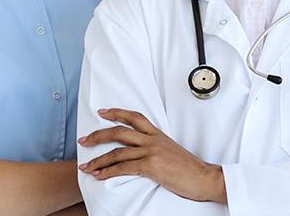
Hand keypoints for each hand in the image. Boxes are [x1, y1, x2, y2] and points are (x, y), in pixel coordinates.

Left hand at [78, 108, 226, 202]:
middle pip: (120, 131)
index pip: (135, 117)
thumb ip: (157, 149)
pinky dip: (108, 171)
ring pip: (118, 151)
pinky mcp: (151, 166)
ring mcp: (152, 151)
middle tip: (84, 139)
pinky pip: (123, 167)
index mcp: (158, 135)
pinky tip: (99, 175)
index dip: (117, 112)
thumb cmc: (190, 169)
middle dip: (98, 135)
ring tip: (86, 166)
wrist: (205, 178)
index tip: (103, 112)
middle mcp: (153, 140)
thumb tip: (142, 154)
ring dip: (99, 159)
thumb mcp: (172, 152)